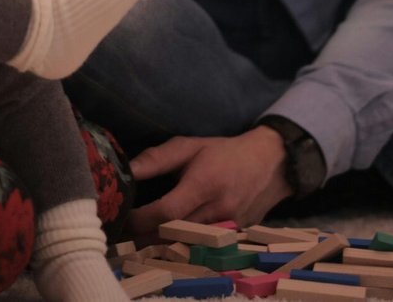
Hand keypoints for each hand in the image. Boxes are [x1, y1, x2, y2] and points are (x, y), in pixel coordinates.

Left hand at [125, 128, 291, 235]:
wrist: (271, 164)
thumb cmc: (224, 152)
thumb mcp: (189, 146)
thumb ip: (156, 159)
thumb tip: (126, 171)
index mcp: (204, 184)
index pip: (167, 212)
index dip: (140, 218)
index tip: (121, 216)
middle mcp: (218, 210)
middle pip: (174, 234)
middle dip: (144, 235)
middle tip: (122, 229)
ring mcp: (229, 228)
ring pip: (187, 244)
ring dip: (160, 243)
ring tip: (137, 235)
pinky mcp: (235, 238)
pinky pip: (202, 247)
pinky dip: (181, 245)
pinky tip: (165, 239)